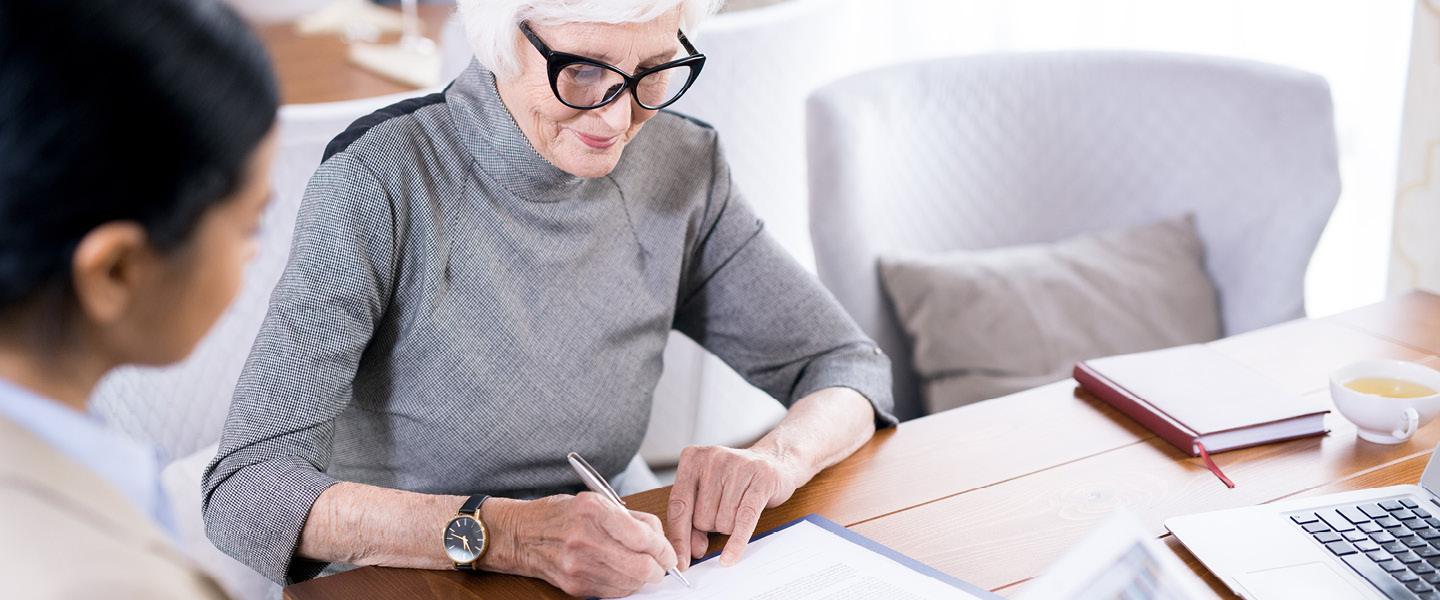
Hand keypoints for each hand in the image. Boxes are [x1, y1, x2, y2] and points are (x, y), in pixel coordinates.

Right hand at [491, 493, 677, 597]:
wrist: (523, 535)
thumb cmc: (562, 515)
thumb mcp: (597, 501)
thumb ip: (632, 519)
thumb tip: (661, 540)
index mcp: (593, 511)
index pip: (643, 537)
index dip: (664, 548)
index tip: (669, 552)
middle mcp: (585, 539)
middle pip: (641, 566)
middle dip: (659, 568)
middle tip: (662, 565)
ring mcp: (578, 565)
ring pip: (631, 583)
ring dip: (643, 578)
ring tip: (640, 567)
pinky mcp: (575, 585)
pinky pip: (614, 592)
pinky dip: (625, 585)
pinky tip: (621, 574)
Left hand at [666, 445, 801, 569]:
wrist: (774, 460)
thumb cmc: (735, 480)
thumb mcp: (707, 493)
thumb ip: (693, 520)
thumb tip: (692, 550)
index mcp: (692, 458)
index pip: (678, 506)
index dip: (678, 538)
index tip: (678, 562)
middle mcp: (713, 457)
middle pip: (701, 517)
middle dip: (712, 527)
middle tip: (724, 512)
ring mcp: (738, 465)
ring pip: (723, 521)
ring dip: (730, 527)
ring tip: (738, 508)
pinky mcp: (762, 478)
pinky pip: (745, 519)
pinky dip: (736, 542)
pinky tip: (729, 558)